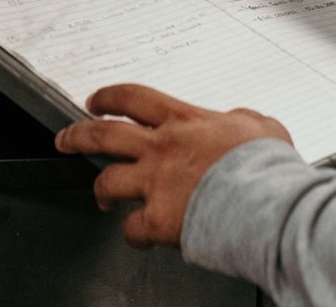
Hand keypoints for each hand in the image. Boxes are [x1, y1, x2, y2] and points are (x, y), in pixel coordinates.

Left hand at [55, 84, 291, 247]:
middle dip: (78, 135)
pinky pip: (131, 229)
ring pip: (107, 181)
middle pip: (103, 135)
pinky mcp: (157, 221)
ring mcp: (155, 185)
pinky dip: (132, 234)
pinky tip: (138, 237)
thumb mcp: (259, 124)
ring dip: (100, 189)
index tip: (97, 101)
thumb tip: (237, 122)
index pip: (133, 98)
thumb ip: (239, 120)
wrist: (269, 205)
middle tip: (66, 138)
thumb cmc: (269, 167)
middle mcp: (161, 149)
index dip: (109, 97)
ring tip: (101, 196)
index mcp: (183, 121)